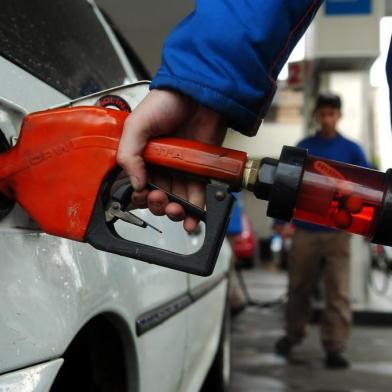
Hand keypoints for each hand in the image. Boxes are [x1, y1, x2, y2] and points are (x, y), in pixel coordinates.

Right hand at [117, 89, 226, 231]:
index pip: (137, 186)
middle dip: (157, 205)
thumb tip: (135, 183)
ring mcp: (181, 169)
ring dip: (175, 212)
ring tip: (176, 210)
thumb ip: (129, 154)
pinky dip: (195, 210)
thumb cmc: (167, 103)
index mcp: (142, 157)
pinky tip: (192, 218)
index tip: (144, 194)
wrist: (199, 95)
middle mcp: (161, 166)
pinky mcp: (199, 170)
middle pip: (157, 197)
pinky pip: (197, 195)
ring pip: (176, 200)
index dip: (140, 196)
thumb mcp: (137, 125)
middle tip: (161, 200)